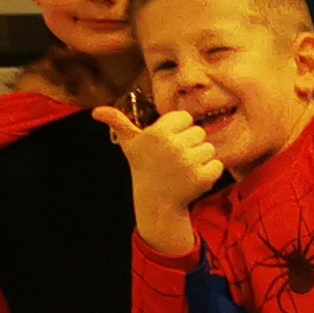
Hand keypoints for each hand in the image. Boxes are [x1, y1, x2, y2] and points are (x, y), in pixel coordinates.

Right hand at [98, 104, 225, 250]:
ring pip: (209, 148)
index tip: (167, 142)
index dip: (178, 129)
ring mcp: (189, 162)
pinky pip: (217, 164)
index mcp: (158, 132)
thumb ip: (117, 123)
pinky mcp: (203, 177)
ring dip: (200, 158)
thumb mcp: (130, 144)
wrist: (156, 201)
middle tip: (174, 158)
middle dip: (190, 143)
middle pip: (199, 132)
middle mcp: (173, 146)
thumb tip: (96, 111)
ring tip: (182, 168)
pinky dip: (209, 172)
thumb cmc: (144, 166)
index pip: (185, 117)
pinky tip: (192, 178)